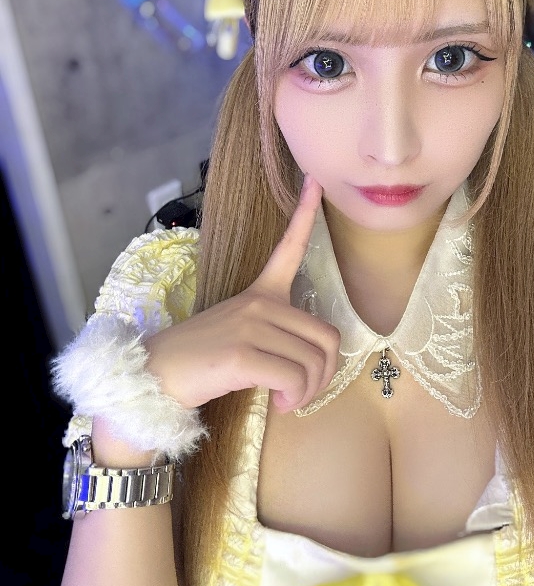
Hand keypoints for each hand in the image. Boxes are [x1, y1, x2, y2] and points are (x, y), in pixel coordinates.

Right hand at [145, 176, 339, 412]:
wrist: (155, 377)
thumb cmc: (202, 360)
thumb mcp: (241, 334)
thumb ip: (275, 334)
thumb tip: (310, 365)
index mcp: (260, 292)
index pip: (289, 248)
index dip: (306, 215)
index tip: (316, 180)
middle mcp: (259, 303)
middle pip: (326, 337)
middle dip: (325, 374)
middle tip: (305, 394)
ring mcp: (251, 326)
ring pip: (313, 362)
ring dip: (309, 392)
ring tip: (290, 402)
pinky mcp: (242, 355)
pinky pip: (294, 379)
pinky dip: (295, 399)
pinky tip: (281, 405)